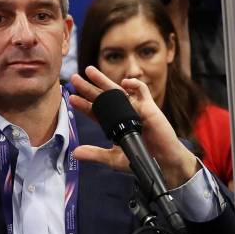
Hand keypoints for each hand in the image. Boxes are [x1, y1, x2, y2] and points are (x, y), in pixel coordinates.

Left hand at [68, 67, 201, 187]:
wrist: (162, 162)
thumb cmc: (140, 158)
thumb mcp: (113, 158)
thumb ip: (95, 154)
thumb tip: (75, 153)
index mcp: (114, 124)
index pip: (95, 111)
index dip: (84, 105)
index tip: (72, 98)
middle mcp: (122, 113)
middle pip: (103, 97)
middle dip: (89, 87)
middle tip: (75, 78)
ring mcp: (135, 108)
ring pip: (118, 89)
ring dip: (103, 80)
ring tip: (90, 72)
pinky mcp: (149, 107)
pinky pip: (141, 90)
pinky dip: (134, 84)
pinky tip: (124, 83)